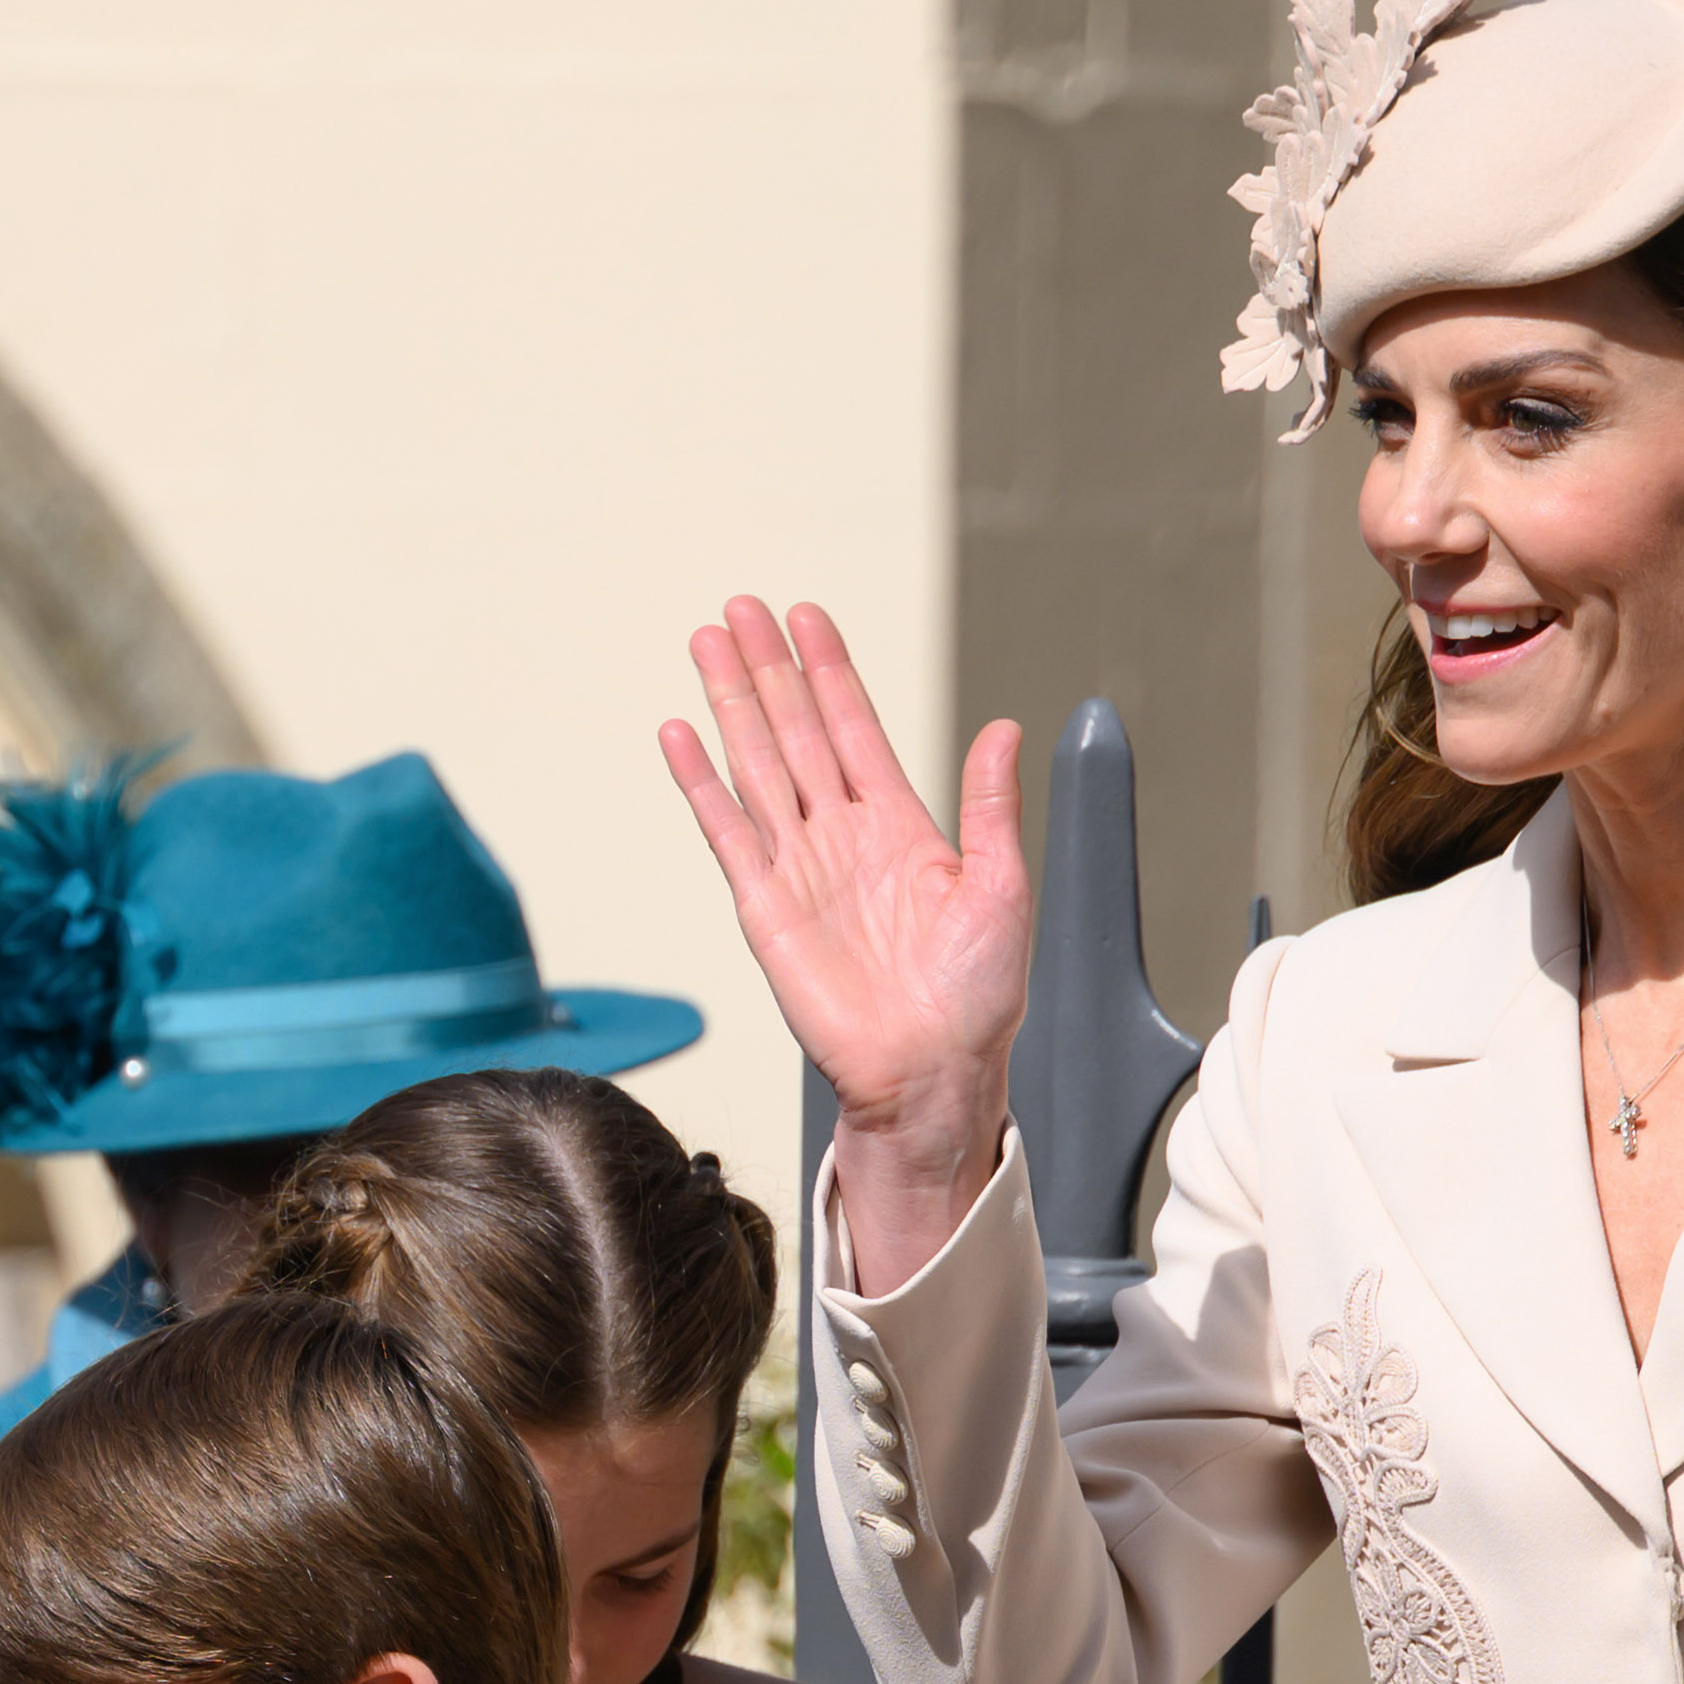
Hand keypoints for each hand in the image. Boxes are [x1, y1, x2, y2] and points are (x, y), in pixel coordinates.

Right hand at [658, 598, 1028, 1275]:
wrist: (932, 1075)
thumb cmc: (975, 1001)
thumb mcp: (1003, 888)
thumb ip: (991, 807)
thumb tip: (1002, 729)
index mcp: (901, 829)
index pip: (855, 727)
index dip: (831, 671)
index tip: (807, 617)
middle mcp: (844, 840)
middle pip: (796, 731)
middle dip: (769, 668)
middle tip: (742, 607)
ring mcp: (801, 870)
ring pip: (758, 765)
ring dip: (732, 704)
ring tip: (708, 644)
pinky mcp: (765, 911)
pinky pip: (726, 832)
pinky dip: (702, 783)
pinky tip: (681, 735)